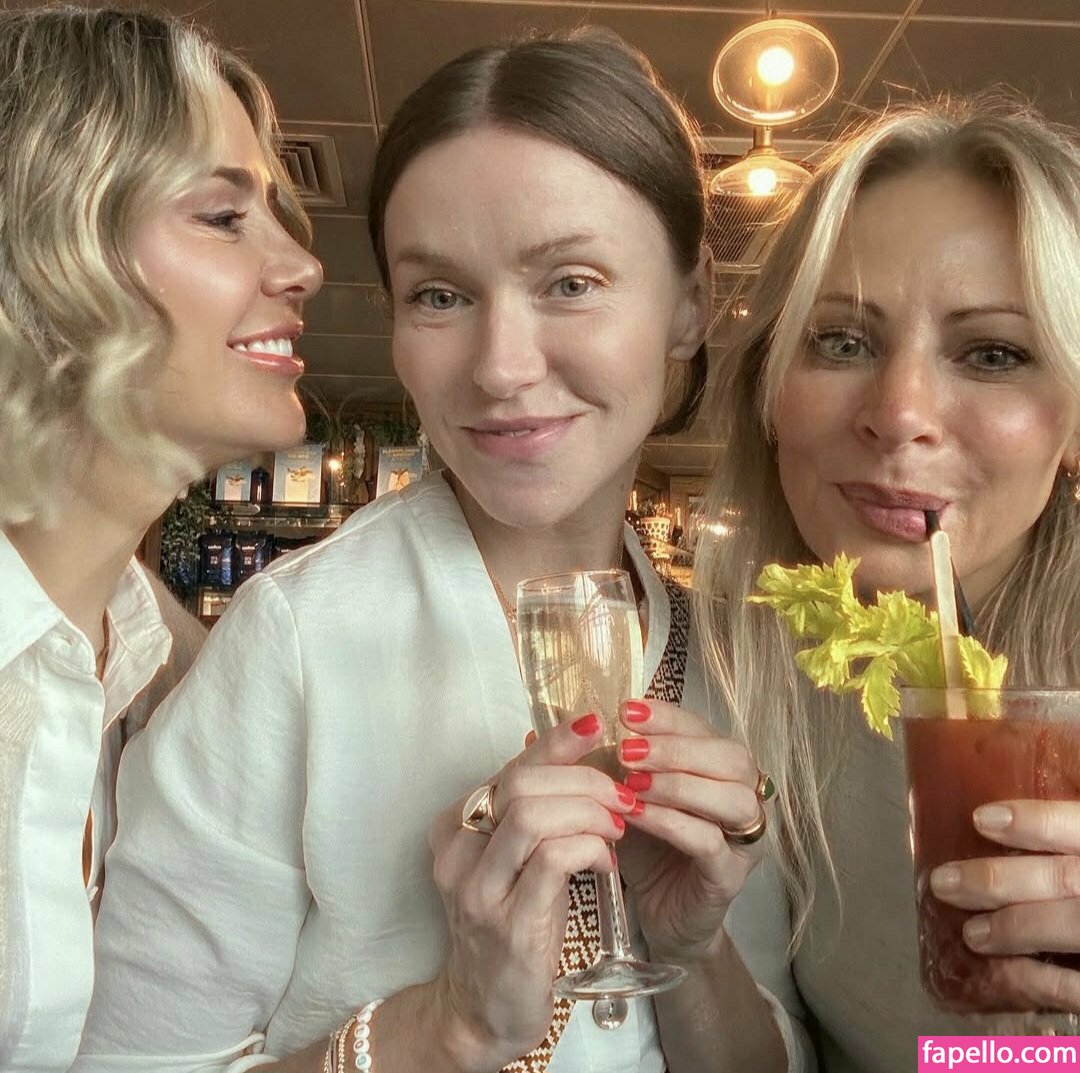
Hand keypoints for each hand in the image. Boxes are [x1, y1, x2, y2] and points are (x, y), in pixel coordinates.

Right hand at [428, 713, 637, 1067]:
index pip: (512, 767)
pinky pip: (552, 859)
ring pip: (533, 814)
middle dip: (583, 780)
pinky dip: (589, 847)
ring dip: (588, 811)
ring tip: (617, 825)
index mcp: (455, 826)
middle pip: (523, 784)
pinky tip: (607, 860)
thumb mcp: (514, 861)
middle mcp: (458, 851)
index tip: (596, 723)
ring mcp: (478, 889)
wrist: (485, 1009)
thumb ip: (532, 811)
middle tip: (621, 796)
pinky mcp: (509, 923)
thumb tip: (570, 751)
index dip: (557, 742)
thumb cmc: (511, 923)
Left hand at [613, 698, 766, 962]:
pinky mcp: (730, 876)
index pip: (706, 728)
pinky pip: (710, 841)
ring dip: (679, 784)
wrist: (658, 913)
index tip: (625, 711)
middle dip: (677, 747)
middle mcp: (743, 797)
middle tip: (628, 748)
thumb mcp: (626, 795)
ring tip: (632, 782)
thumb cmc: (648, 847)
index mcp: (720, 769)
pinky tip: (636, 815)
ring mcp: (743, 839)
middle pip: (732, 757)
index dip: (669, 717)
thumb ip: (610, 759)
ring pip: (733, 798)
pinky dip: (672, 823)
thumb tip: (569, 721)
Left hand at [930, 799, 1079, 1010]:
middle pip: (1065, 879)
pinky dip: (1055, 982)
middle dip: (1000, 881)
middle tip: (943, 883)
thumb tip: (1045, 792)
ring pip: (1074, 928)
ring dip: (1018, 932)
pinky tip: (1018, 978)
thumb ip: (1077, 827)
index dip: (1034, 822)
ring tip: (972, 935)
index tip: (981, 818)